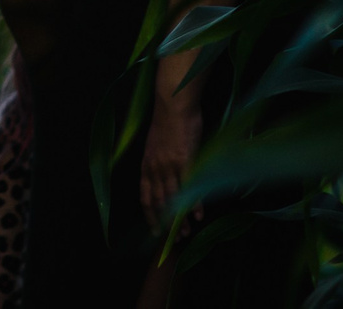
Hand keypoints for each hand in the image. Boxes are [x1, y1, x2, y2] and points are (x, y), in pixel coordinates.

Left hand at [139, 92, 202, 228]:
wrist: (174, 105)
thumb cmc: (167, 123)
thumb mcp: (156, 145)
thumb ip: (158, 163)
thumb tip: (164, 179)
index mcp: (146, 164)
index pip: (145, 196)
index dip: (150, 215)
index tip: (155, 230)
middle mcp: (155, 168)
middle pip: (159, 202)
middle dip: (166, 223)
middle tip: (175, 238)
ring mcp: (170, 165)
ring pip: (174, 198)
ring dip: (180, 218)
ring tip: (187, 232)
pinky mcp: (185, 160)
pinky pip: (189, 187)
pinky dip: (193, 203)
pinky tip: (197, 215)